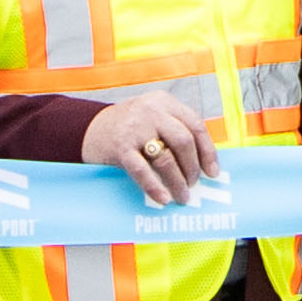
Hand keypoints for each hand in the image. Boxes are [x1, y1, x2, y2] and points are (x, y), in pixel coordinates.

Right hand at [80, 84, 220, 202]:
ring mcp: (135, 128)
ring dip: (177, 181)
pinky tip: (163, 198)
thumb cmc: (129, 127)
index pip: (195, 125)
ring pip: (166, 158)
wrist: (89, 129)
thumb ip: (175, 130)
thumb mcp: (153, 117)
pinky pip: (142, 171)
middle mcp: (151, 111)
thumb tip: (204, 163)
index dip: (207, 151)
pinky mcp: (120, 147)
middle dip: (192, 167)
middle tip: (194, 184)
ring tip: (182, 195)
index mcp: (164, 102)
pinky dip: (155, 187)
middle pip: (184, 141)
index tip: (212, 172)